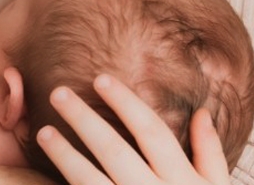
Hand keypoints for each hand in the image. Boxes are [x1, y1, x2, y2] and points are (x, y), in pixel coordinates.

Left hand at [36, 75, 229, 184]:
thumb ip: (210, 152)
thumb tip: (203, 112)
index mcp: (181, 178)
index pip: (150, 131)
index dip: (126, 103)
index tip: (101, 79)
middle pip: (114, 150)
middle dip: (84, 119)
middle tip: (58, 92)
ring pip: (91, 181)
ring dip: (65, 155)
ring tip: (43, 133)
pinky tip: (45, 177)